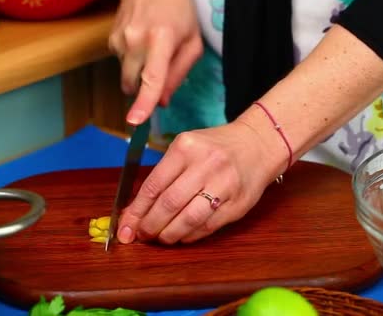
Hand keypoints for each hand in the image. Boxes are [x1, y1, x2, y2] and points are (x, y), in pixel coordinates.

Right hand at [108, 0, 202, 124]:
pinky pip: (122, 66)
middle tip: (162, 74)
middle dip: (146, 91)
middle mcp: (136, 40)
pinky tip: (142, 45)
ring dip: (140, 75)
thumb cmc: (178, 10)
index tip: (135, 122)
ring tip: (154, 51)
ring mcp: (119, 40)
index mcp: (162, 39)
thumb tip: (162, 102)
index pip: (152, 78)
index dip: (144, 103)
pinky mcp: (110, 41)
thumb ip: (179, 74)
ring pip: (127, 78)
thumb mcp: (192, 42)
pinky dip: (133, 63)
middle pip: (134, 85)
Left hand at [116, 121, 280, 244]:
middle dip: (150, 225)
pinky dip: (190, 235)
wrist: (257, 145)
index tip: (125, 227)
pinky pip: (208, 226)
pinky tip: (182, 235)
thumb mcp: (187, 148)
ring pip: (189, 219)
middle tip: (141, 235)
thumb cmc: (215, 148)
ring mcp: (225, 185)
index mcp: (187, 147)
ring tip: (161, 238)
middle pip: (170, 204)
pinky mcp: (238, 203)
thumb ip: (162, 176)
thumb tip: (134, 211)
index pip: (154, 185)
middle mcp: (206, 164)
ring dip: (169, 234)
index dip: (136, 211)